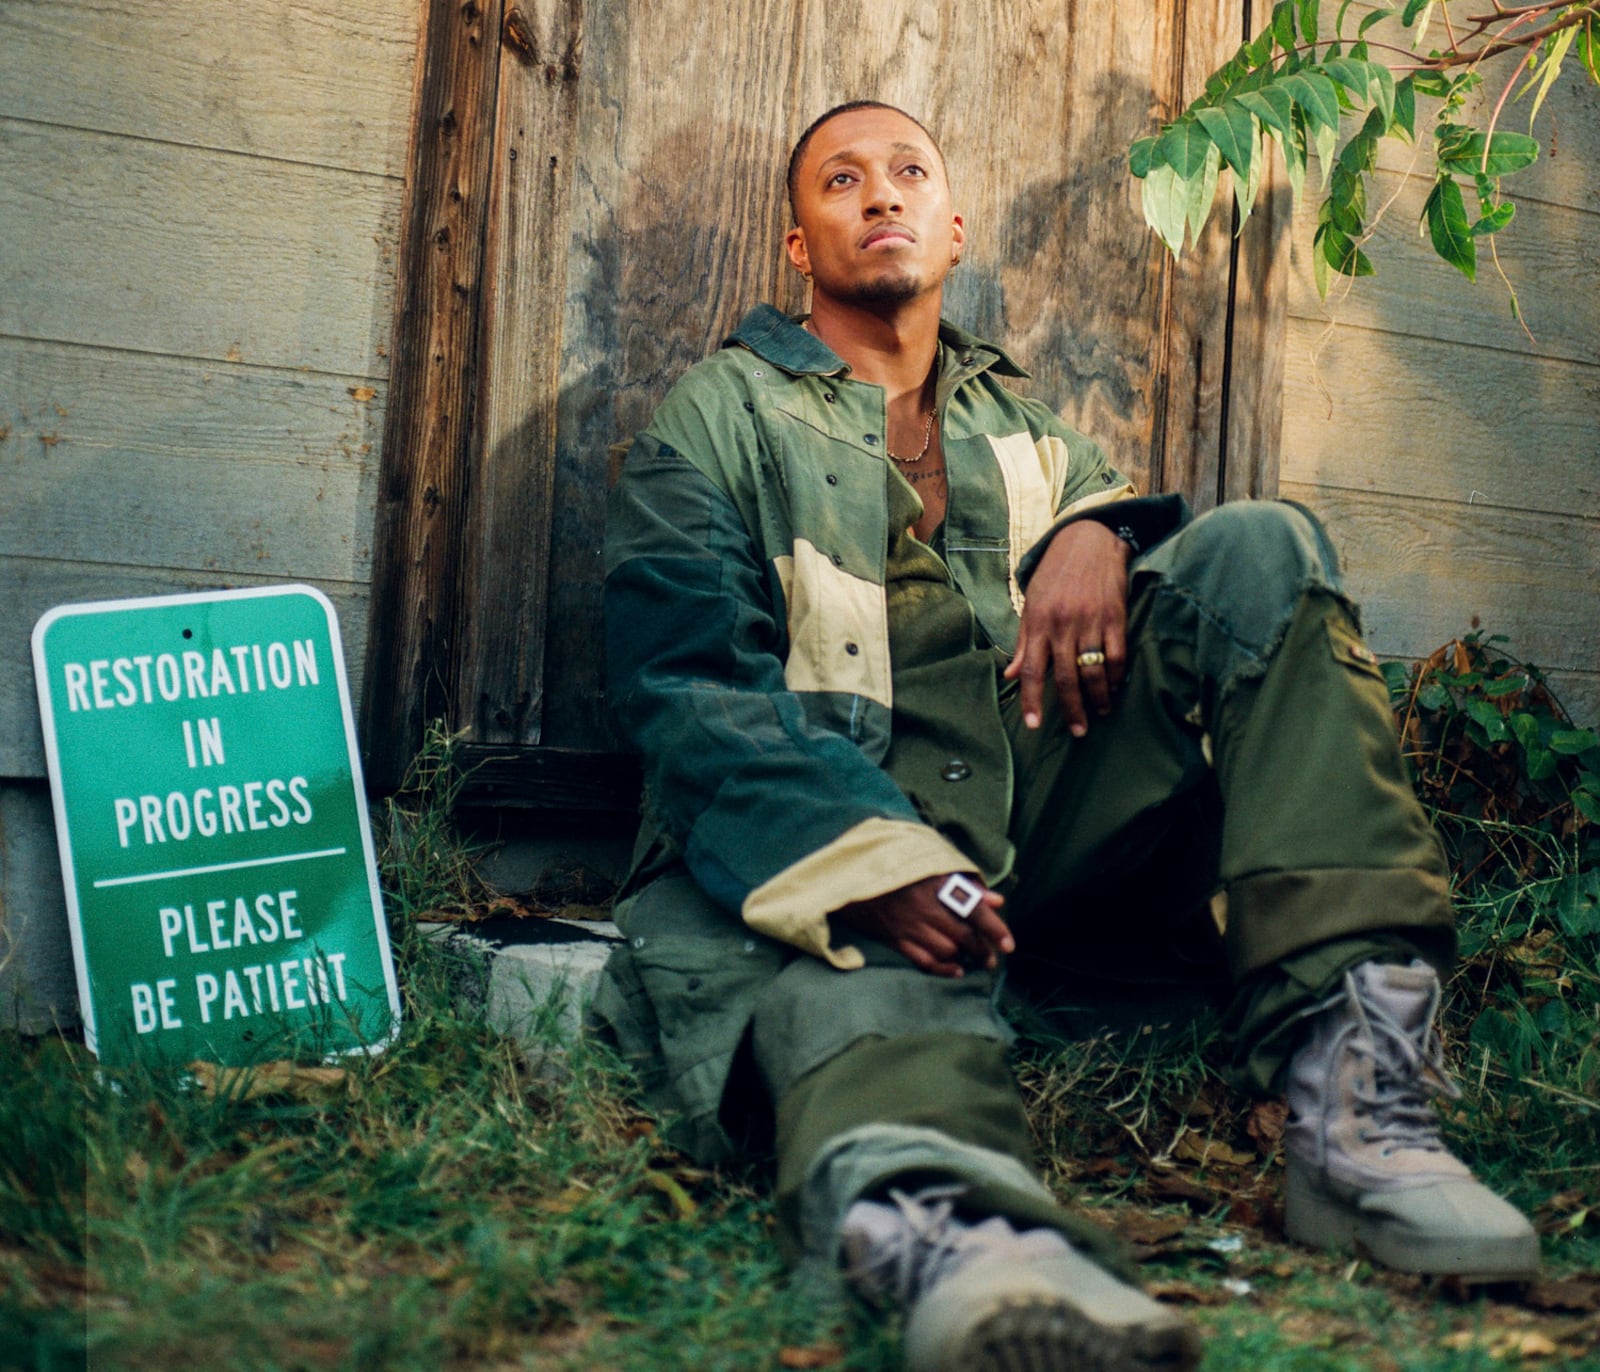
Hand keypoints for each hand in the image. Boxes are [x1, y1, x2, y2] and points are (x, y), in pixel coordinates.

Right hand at [834, 874, 1012, 977]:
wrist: (854, 877)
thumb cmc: (901, 870)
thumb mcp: (934, 868)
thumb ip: (967, 884)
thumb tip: (997, 901)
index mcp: (937, 884)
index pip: (973, 908)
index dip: (994, 928)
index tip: (1009, 945)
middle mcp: (925, 907)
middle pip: (963, 935)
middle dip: (982, 950)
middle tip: (991, 958)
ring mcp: (909, 925)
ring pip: (947, 950)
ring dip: (962, 957)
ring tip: (970, 958)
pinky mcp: (896, 939)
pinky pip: (924, 961)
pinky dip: (943, 969)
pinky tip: (954, 969)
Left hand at [1004, 520, 1130, 736]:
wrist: (1088, 539)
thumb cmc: (1055, 574)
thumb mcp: (1031, 603)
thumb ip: (1024, 642)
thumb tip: (1011, 675)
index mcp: (1038, 623)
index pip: (1033, 669)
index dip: (1032, 699)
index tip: (1033, 724)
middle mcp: (1062, 624)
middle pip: (1065, 677)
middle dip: (1072, 708)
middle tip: (1078, 731)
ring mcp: (1090, 621)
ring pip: (1094, 670)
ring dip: (1098, 697)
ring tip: (1100, 712)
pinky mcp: (1115, 615)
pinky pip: (1117, 655)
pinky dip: (1116, 675)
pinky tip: (1114, 687)